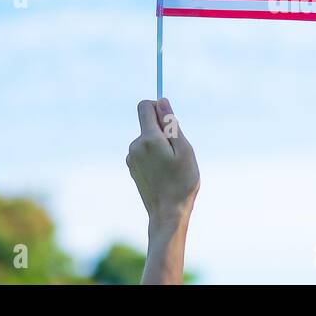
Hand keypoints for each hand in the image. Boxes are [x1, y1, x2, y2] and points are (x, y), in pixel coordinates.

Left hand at [128, 98, 198, 283]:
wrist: (167, 214)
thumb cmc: (181, 182)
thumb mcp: (184, 150)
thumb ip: (171, 124)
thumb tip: (162, 102)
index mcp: (148, 139)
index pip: (145, 106)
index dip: (158, 107)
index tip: (170, 120)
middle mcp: (135, 146)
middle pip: (148, 124)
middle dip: (163, 131)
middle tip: (177, 153)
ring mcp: (131, 158)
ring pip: (147, 139)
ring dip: (160, 146)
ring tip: (171, 167)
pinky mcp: (132, 168)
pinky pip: (144, 152)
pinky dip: (154, 156)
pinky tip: (163, 173)